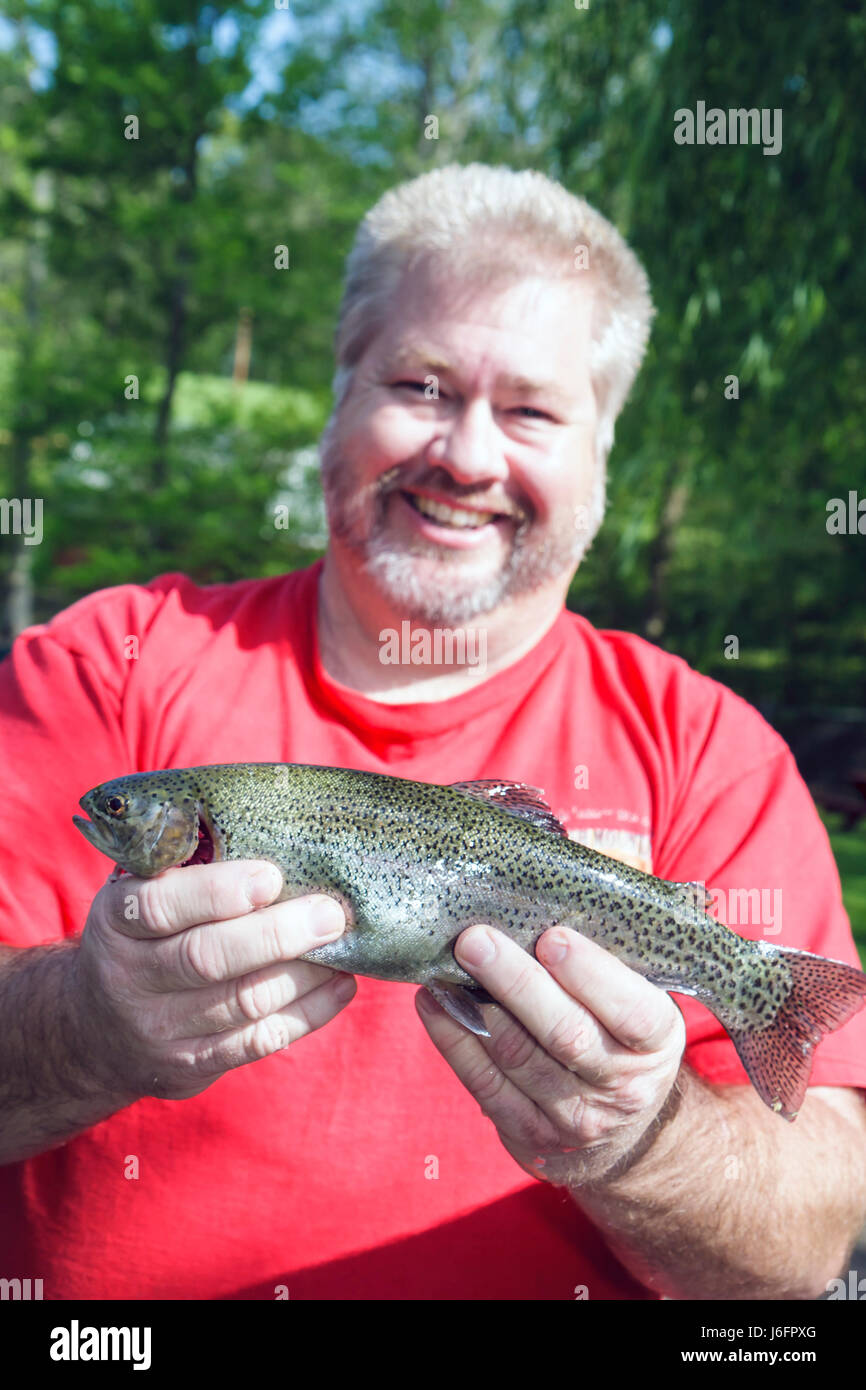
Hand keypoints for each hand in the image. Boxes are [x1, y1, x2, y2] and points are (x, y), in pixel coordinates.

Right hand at [72, 860, 353, 1099]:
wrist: (95, 1030)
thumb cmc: (141, 938)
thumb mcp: (139, 894)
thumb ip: (184, 863)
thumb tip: (265, 823)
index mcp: (117, 921)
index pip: (159, 905)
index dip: (217, 891)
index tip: (271, 877)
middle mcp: (129, 978)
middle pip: (208, 958)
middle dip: (277, 934)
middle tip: (329, 913)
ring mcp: (158, 1029)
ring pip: (242, 1002)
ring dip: (304, 973)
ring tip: (341, 943)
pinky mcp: (189, 1066)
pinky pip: (258, 1042)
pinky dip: (308, 1012)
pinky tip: (340, 985)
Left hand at [416, 924, 685, 1186]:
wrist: (625, 1133)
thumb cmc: (621, 1033)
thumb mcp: (642, 996)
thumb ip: (611, 950)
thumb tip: (563, 876)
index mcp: (656, 1041)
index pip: (630, 1010)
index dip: (590, 973)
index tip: (552, 936)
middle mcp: (621, 1085)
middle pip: (564, 1033)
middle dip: (516, 983)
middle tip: (475, 939)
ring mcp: (573, 1118)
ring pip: (515, 1057)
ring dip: (473, 1006)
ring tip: (444, 961)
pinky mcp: (527, 1135)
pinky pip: (482, 1085)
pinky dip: (451, 1040)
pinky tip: (432, 1002)